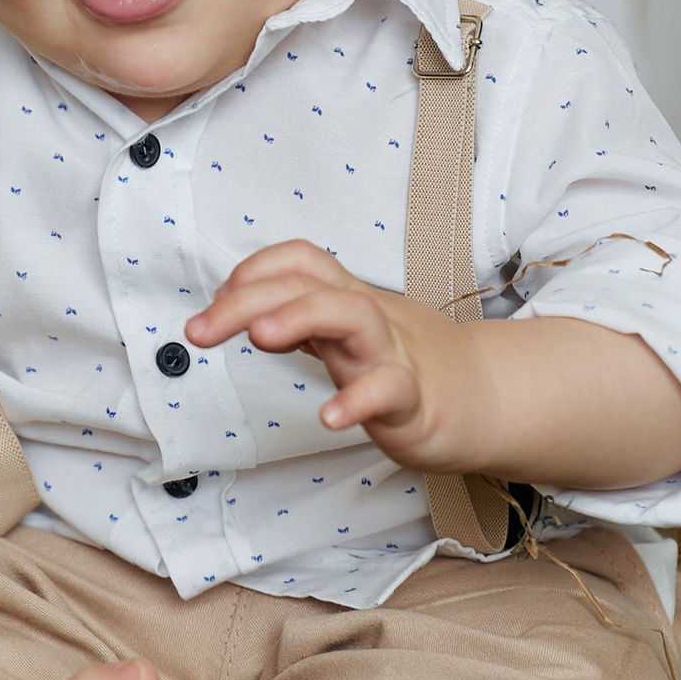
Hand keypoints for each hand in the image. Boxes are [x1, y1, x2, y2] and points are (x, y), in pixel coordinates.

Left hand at [187, 244, 473, 468]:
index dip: (254, 271)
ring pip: (353, 316)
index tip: (214, 304)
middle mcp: (368, 319)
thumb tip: (239, 312)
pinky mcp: (415, 400)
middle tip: (199, 330)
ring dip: (301, 317)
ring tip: (260, 337)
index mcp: (348, 302)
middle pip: (310, 285)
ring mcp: (393, 355)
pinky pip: (388, 390)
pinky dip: (357, 401)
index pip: (301, 262)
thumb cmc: (403, 364)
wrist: (482, 400)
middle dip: (249, 299)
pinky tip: (328, 418)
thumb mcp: (344, 337)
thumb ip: (297, 323)